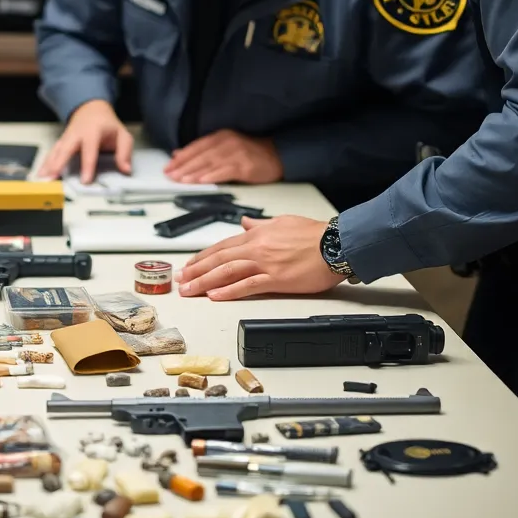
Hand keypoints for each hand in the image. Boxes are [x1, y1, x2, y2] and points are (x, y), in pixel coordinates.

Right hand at [37, 99, 132, 183]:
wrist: (91, 109)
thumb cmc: (106, 125)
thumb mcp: (122, 135)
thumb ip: (124, 152)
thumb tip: (125, 169)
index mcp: (92, 132)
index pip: (89, 151)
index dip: (87, 166)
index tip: (85, 180)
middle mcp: (76, 134)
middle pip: (65, 150)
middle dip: (58, 164)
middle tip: (52, 179)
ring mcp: (66, 138)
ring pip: (55, 152)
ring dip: (48, 166)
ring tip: (42, 180)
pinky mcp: (61, 142)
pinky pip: (51, 153)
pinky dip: (45, 164)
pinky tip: (41, 174)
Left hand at [164, 129, 282, 183]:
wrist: (276, 155)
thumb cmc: (249, 152)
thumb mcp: (224, 146)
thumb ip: (203, 150)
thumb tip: (178, 154)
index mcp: (220, 136)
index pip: (196, 147)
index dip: (181, 157)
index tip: (168, 167)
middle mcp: (226, 142)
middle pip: (201, 155)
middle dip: (183, 166)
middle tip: (170, 175)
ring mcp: (236, 153)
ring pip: (210, 163)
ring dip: (194, 172)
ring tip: (181, 180)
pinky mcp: (245, 165)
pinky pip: (225, 171)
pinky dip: (212, 176)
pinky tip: (201, 181)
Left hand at [176, 215, 343, 299]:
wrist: (336, 244)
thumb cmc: (315, 234)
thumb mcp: (283, 222)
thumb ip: (261, 225)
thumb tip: (245, 223)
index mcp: (257, 234)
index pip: (222, 246)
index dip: (203, 257)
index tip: (189, 265)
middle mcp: (256, 247)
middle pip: (219, 259)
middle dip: (196, 270)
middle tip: (181, 281)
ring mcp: (265, 263)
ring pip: (226, 272)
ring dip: (205, 282)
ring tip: (190, 290)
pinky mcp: (276, 279)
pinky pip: (247, 285)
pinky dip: (229, 291)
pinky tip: (215, 296)